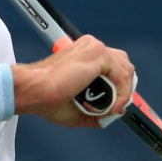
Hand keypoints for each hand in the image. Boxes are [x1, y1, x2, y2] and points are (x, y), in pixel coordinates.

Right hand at [13, 34, 135, 126]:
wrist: (36, 91)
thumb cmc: (48, 97)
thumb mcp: (79, 106)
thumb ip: (98, 107)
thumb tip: (115, 113)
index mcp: (83, 55)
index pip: (113, 65)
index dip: (119, 86)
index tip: (115, 103)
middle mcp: (90, 47)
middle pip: (123, 64)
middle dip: (124, 87)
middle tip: (116, 106)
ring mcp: (94, 48)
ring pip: (125, 70)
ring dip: (122, 93)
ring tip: (109, 108)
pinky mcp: (98, 53)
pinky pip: (122, 75)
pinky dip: (121, 94)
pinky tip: (111, 106)